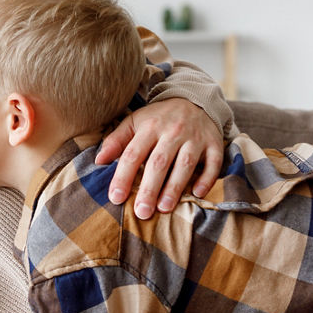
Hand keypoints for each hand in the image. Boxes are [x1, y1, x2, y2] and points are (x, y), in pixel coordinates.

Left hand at [96, 97, 223, 217]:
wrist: (194, 99)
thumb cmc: (159, 118)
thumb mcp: (135, 122)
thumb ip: (116, 140)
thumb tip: (98, 161)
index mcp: (150, 127)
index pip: (133, 154)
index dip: (123, 177)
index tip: (116, 198)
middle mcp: (173, 131)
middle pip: (159, 162)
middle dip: (149, 189)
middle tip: (141, 212)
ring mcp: (195, 137)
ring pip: (185, 164)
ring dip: (175, 187)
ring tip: (164, 208)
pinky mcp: (214, 142)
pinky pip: (213, 163)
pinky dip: (207, 179)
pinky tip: (197, 194)